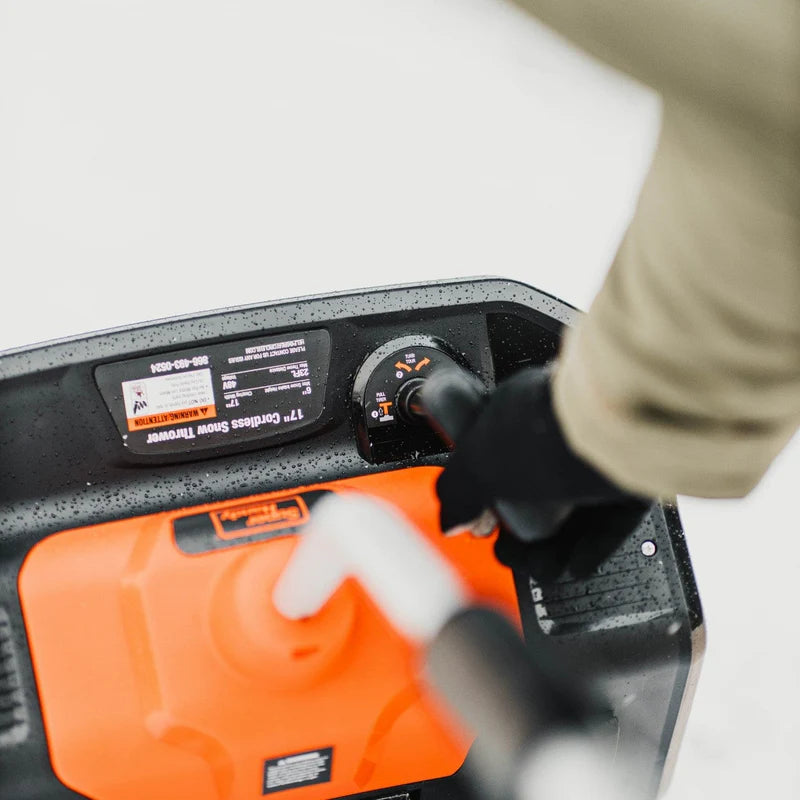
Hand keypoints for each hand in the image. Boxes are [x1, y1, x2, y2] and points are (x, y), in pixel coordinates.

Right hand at [433, 366, 652, 579]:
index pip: (494, 454)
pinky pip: (609, 518)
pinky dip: (590, 546)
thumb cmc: (542, 433)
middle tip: (509, 548)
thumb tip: (450, 517)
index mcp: (517, 410)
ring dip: (551, 546)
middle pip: (533, 487)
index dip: (483, 493)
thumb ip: (458, 494)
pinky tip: (576, 563)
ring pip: (571, 507)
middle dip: (517, 528)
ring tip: (540, 567)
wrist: (607, 435)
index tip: (479, 520)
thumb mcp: (476, 466)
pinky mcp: (631, 477)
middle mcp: (558, 428)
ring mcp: (597, 453)